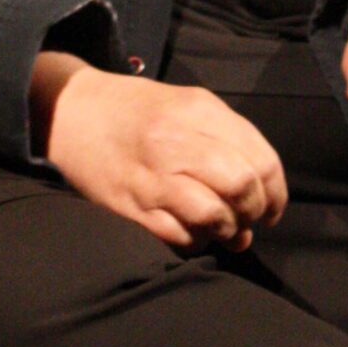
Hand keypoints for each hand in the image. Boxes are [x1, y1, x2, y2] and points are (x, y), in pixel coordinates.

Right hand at [29, 52, 287, 250]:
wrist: (70, 110)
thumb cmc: (136, 111)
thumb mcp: (186, 104)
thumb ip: (228, 139)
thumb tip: (261, 194)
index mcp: (198, 110)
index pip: (260, 159)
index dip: (277, 192)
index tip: (272, 208)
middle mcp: (176, 140)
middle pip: (242, 187)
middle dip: (255, 212)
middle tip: (248, 219)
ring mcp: (151, 176)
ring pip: (214, 215)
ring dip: (227, 231)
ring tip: (223, 230)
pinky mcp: (129, 205)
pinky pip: (179, 236)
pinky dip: (196, 242)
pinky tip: (194, 233)